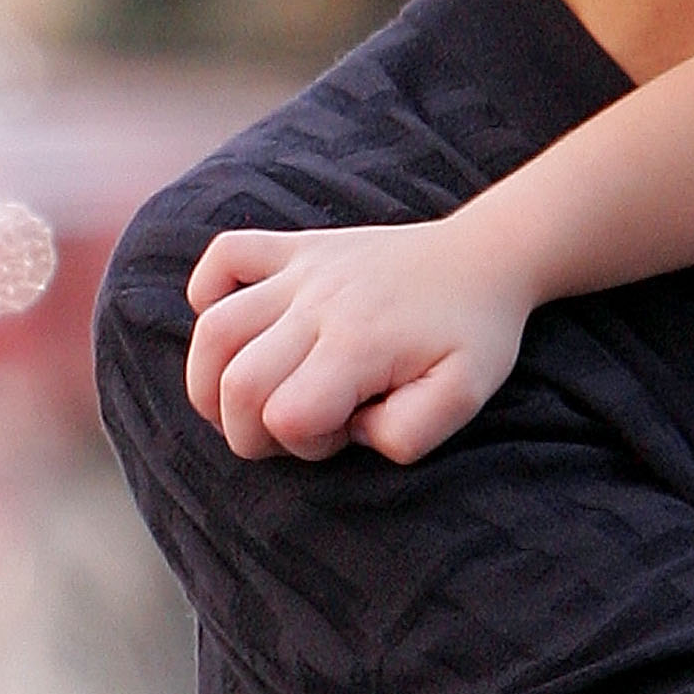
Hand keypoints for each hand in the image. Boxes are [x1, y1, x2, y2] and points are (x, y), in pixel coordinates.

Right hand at [185, 217, 532, 462]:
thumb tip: (350, 432)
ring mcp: (304, 270)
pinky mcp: (298, 247)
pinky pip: (226, 253)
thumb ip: (407, 434)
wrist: (486, 257)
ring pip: (215, 329)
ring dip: (210, 380)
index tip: (345, 432)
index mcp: (361, 344)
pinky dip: (207, 292)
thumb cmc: (476, 333)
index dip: (305, 446)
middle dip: (251, 430)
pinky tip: (233, 324)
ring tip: (245, 400)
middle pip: (236, 384)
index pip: (287, 418)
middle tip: (300, 426)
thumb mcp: (464, 396)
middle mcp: (320, 303)